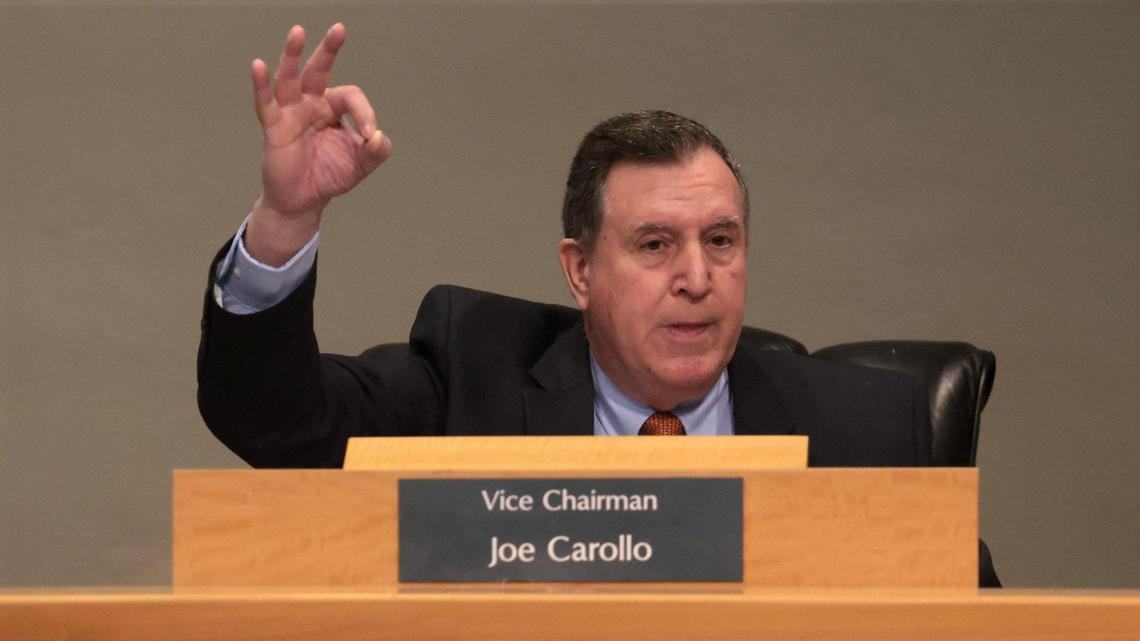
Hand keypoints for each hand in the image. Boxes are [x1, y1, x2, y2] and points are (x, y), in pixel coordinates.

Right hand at [246, 23, 391, 265]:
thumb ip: (376, 150)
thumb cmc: (330, 175)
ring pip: (290, 78)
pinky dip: (261, 85)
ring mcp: (291, 113)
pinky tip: (258, 65)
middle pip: (319, 70)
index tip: (370, 135)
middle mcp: (311, 104)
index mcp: (334, 108)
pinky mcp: (274, 127)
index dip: (365, 112)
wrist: (305, 200)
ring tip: (298, 32)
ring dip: (294, 56)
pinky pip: (265, 103)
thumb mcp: (361, 164)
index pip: (351, 96)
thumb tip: (378, 136)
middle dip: (329, 50)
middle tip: (339, 29)